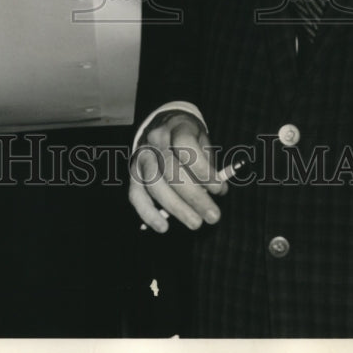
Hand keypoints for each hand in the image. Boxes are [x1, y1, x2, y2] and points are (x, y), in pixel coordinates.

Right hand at [128, 109, 226, 232]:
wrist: (162, 126)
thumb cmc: (188, 140)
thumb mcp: (202, 142)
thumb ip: (208, 164)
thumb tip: (218, 191)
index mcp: (177, 127)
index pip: (186, 144)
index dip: (202, 169)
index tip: (219, 189)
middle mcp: (156, 140)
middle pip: (171, 169)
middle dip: (194, 196)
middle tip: (213, 216)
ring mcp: (142, 156)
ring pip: (154, 183)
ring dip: (176, 207)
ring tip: (195, 223)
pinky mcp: (133, 173)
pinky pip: (136, 195)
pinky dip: (148, 213)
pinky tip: (163, 227)